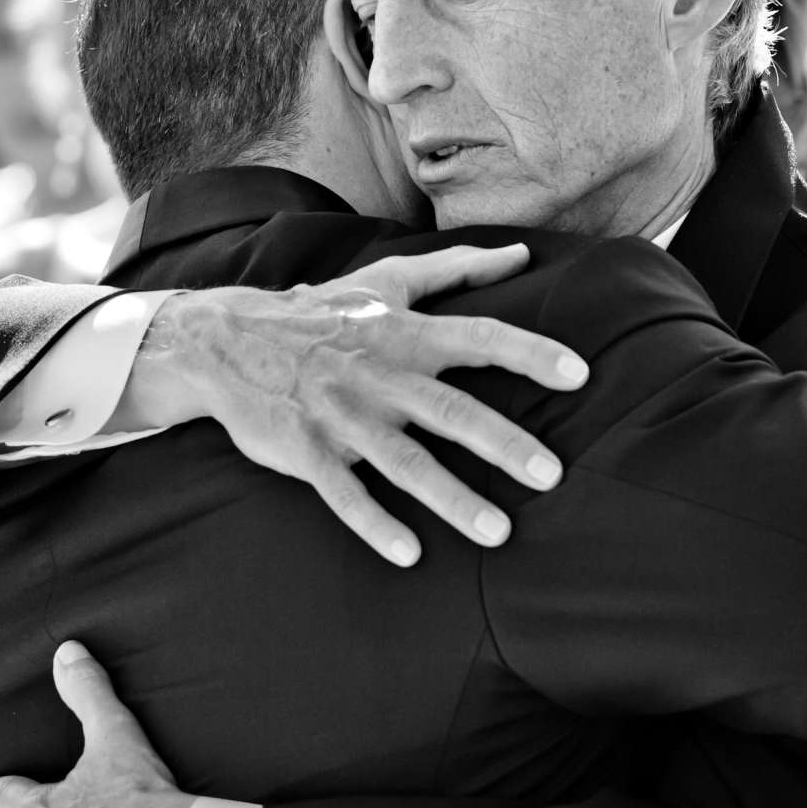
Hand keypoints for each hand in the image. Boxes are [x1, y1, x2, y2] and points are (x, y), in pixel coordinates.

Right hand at [129, 242, 587, 563]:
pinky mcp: (305, 450)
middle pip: (449, 410)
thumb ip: (456, 270)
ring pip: (403, 461)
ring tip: (498, 532)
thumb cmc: (320, 314)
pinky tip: (410, 554)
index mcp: (403, 333)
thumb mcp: (384, 282)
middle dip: (502, 444)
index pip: (478, 337)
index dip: (530, 354)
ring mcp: (341, 415)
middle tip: (551, 475)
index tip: (579, 375)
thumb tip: (522, 253)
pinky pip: (343, 492)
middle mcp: (378, 373)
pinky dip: (374, 523)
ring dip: (451, 498)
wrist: (226, 341)